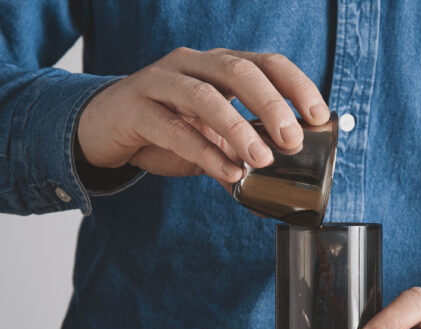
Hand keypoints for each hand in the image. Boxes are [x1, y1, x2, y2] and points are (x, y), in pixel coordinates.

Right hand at [76, 47, 328, 184]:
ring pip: (204, 96)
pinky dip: (203, 152)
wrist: (101, 129)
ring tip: (260, 160)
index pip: (265, 63)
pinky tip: (226, 173)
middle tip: (292, 140)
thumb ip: (241, 145)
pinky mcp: (135, 109)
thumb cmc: (162, 128)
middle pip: (238, 72)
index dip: (296, 85)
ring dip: (237, 129)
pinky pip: (173, 129)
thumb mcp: (209, 134)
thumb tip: (283, 170)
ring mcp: (160, 82)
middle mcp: (190, 65)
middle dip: (271, 105)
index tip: (318, 115)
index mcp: (216, 65)